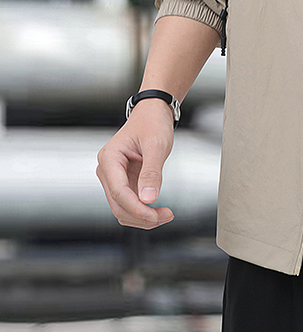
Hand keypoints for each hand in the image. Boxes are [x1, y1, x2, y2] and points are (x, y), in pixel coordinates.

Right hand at [96, 99, 175, 228]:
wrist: (153, 113)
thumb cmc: (153, 123)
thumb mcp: (156, 145)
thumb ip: (151, 172)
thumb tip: (148, 199)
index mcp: (109, 158)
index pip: (119, 191)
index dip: (136, 208)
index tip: (155, 216)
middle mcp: (107, 170)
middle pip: (118, 205)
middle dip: (141, 215)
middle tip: (166, 216)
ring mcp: (114, 178)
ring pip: (123, 208)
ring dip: (142, 217)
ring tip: (165, 215)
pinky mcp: (124, 182)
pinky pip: (130, 203)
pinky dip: (143, 210)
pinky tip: (158, 210)